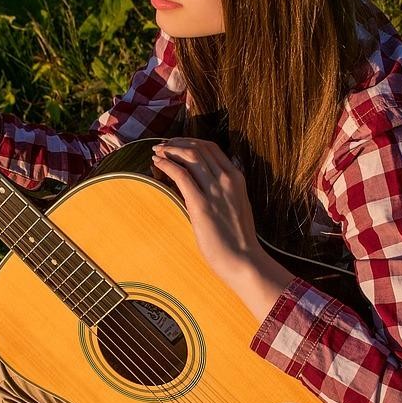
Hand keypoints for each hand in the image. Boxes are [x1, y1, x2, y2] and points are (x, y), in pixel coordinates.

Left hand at [150, 138, 264, 281]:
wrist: (244, 261)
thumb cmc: (238, 239)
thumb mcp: (237, 205)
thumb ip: (227, 190)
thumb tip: (209, 181)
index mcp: (237, 178)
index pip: (211, 148)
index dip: (190, 141)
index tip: (176, 144)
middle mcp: (227, 179)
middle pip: (199, 147)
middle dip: (177, 143)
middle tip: (162, 146)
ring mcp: (215, 191)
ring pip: (190, 156)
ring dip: (170, 150)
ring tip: (157, 152)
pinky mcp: (201, 205)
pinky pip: (181, 175)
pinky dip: (167, 165)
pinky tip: (157, 164)